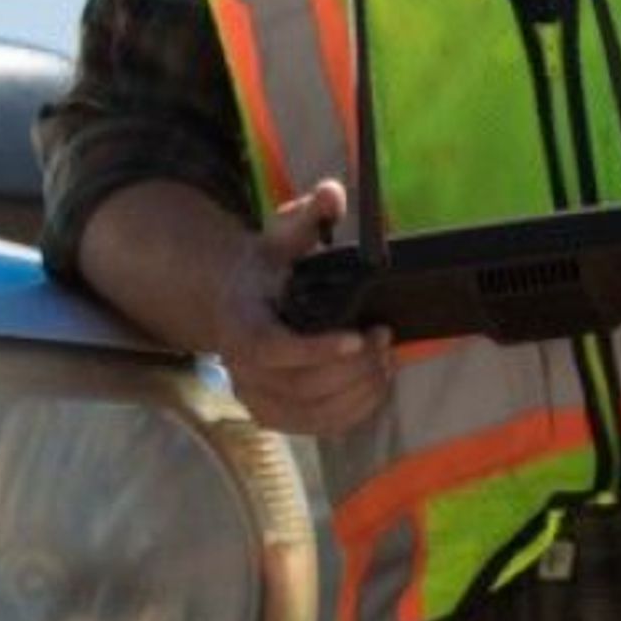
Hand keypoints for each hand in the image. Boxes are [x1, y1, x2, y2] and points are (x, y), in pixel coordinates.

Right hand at [208, 179, 395, 436]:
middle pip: (301, 385)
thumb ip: (308, 214)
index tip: (358, 336)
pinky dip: (353, 410)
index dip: (316, 350)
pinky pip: (317, 427)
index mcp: (240, 322)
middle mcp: (241, 368)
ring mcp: (256, 397)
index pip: (273, 348)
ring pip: (312, 412)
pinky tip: (375, 383)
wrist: (234, 300)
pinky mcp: (274, 416)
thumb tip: (332, 193)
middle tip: (385, 338)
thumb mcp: (282, 234)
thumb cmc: (266, 267)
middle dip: (353, 367)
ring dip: (358, 390)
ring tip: (385, 360)